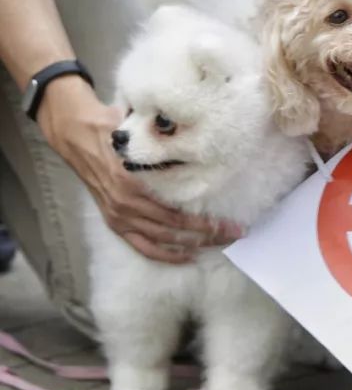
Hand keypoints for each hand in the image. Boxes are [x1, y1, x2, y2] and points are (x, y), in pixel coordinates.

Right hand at [37, 78, 241, 262]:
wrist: (78, 137)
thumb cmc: (114, 132)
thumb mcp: (142, 135)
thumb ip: (166, 144)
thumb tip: (200, 144)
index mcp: (135, 184)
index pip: (179, 213)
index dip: (208, 222)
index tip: (233, 222)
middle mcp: (128, 205)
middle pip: (176, 230)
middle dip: (209, 235)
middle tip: (235, 233)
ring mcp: (120, 217)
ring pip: (163, 241)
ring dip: (193, 245)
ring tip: (219, 244)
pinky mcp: (116, 224)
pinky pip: (143, 246)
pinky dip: (166, 255)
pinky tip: (188, 256)